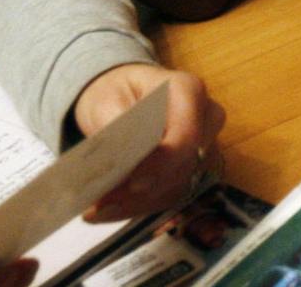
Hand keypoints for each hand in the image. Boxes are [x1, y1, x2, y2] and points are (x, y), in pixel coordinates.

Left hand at [73, 63, 225, 223]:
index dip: (161, 163)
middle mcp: (205, 121)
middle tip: (97, 203)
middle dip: (140, 190)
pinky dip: (136, 207)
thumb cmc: (116, 92)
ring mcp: (202, 149)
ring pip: (175, 188)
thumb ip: (117, 127)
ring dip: (135, 203)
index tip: (131, 183)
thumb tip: (120, 160)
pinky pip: (168, 197)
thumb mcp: (107, 100)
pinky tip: (107, 210)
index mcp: (188, 91)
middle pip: (182, 167)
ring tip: (95, 209)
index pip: (185, 135)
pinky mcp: (191, 172)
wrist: (121, 98)